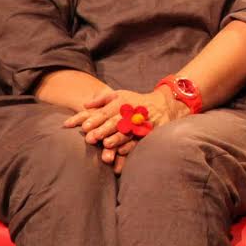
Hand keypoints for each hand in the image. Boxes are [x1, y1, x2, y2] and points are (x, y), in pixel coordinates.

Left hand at [62, 88, 188, 172]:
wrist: (162, 104)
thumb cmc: (135, 100)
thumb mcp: (118, 95)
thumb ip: (101, 99)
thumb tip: (84, 105)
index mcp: (120, 103)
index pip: (105, 112)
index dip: (94, 119)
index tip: (83, 126)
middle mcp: (129, 113)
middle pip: (114, 122)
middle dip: (103, 130)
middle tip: (90, 138)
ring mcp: (139, 123)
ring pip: (126, 132)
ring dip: (116, 138)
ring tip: (106, 144)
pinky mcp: (147, 132)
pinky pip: (138, 139)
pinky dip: (131, 145)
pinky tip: (122, 151)